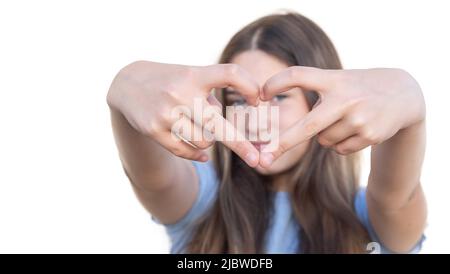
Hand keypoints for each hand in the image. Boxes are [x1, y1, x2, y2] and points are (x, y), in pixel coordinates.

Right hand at [107, 61, 260, 166]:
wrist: (127, 85)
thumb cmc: (171, 81)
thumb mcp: (191, 77)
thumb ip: (212, 96)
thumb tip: (236, 127)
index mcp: (195, 75)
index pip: (230, 74)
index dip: (250, 87)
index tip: (259, 100)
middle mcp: (180, 93)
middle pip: (218, 124)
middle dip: (242, 145)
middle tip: (258, 161)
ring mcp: (166, 114)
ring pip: (205, 142)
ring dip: (210, 140)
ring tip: (199, 128)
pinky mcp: (154, 130)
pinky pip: (186, 151)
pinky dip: (198, 155)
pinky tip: (201, 154)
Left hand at [259, 67, 424, 167]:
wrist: (404, 95)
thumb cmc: (358, 89)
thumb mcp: (339, 81)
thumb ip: (316, 98)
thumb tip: (291, 133)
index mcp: (333, 80)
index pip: (299, 75)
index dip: (277, 83)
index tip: (261, 94)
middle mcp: (345, 98)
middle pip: (307, 126)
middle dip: (283, 144)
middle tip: (264, 159)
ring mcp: (358, 118)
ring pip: (323, 140)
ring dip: (326, 135)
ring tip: (346, 118)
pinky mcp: (369, 135)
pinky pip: (339, 149)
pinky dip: (341, 143)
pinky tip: (357, 129)